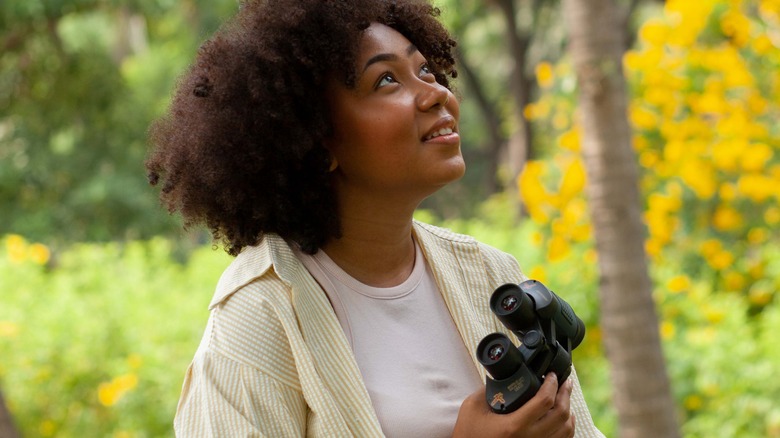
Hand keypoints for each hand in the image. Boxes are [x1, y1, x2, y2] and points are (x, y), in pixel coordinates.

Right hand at [452, 373, 575, 437]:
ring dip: (569, 410)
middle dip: (565, 393)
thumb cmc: (469, 433)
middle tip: (564, 381)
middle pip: (561, 415)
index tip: (551, 374)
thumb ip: (489, 389)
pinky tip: (563, 417)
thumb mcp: (472, 407)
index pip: (544, 402)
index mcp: (514, 426)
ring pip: (566, 430)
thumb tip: (506, 375)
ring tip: (565, 397)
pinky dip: (567, 427)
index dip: (552, 384)